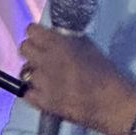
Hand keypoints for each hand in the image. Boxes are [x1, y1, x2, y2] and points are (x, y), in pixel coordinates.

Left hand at [19, 23, 135, 134]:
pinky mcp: (42, 102)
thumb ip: (68, 40)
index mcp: (58, 44)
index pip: (31, 31)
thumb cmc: (106, 73)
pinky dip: (33, 91)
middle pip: (23, 49)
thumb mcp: (89, 47)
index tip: (42, 39)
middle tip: (42, 58)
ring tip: (47, 78)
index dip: (36, 34)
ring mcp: (42, 83)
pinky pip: (26, 92)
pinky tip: (44, 92)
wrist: (112, 104)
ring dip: (34, 72)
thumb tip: (56, 37)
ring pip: (24, 71)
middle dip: (32, 51)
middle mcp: (45, 60)